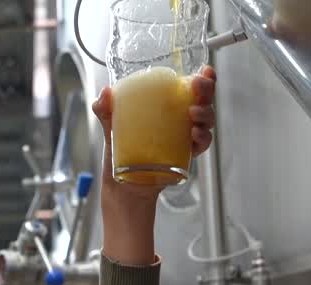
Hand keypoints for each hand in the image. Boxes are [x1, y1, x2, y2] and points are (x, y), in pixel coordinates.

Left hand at [93, 66, 216, 264]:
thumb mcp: (112, 130)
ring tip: (193, 114)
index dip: (200, 78)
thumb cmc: (120, 154)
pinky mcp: (186, 156)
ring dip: (205, 114)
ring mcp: (184, 137)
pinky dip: (202, 139)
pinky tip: (195, 135)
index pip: (186, 88)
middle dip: (206, 90)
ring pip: (206, 121)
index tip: (203, 71)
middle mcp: (179, 119)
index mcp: (165, 107)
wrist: (123, 187)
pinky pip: (201, 145)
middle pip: (201, 100)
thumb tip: (104, 95)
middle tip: (198, 87)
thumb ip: (107, 112)